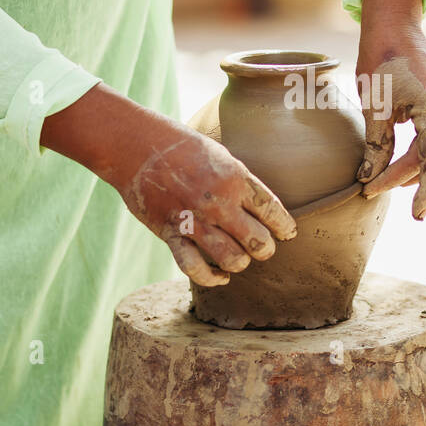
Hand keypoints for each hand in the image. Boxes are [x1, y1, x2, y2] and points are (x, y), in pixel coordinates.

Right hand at [42, 85, 296, 285]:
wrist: (137, 146)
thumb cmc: (181, 146)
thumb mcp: (220, 155)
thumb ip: (239, 181)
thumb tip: (258, 206)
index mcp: (236, 178)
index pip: (272, 211)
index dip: (285, 227)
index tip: (288, 233)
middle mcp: (219, 202)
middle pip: (259, 242)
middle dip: (265, 249)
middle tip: (262, 248)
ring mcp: (195, 221)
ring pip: (233, 259)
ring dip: (240, 263)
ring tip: (240, 258)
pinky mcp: (172, 234)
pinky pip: (196, 268)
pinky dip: (211, 279)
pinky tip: (220, 277)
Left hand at [355, 0, 425, 219]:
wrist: (395, 24)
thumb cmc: (381, 58)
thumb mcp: (373, 104)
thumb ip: (376, 144)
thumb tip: (370, 178)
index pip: (424, 161)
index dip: (405, 185)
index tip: (386, 200)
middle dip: (408, 180)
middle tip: (376, 188)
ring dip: (418, 168)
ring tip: (388, 178)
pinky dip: (424, 152)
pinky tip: (403, 159)